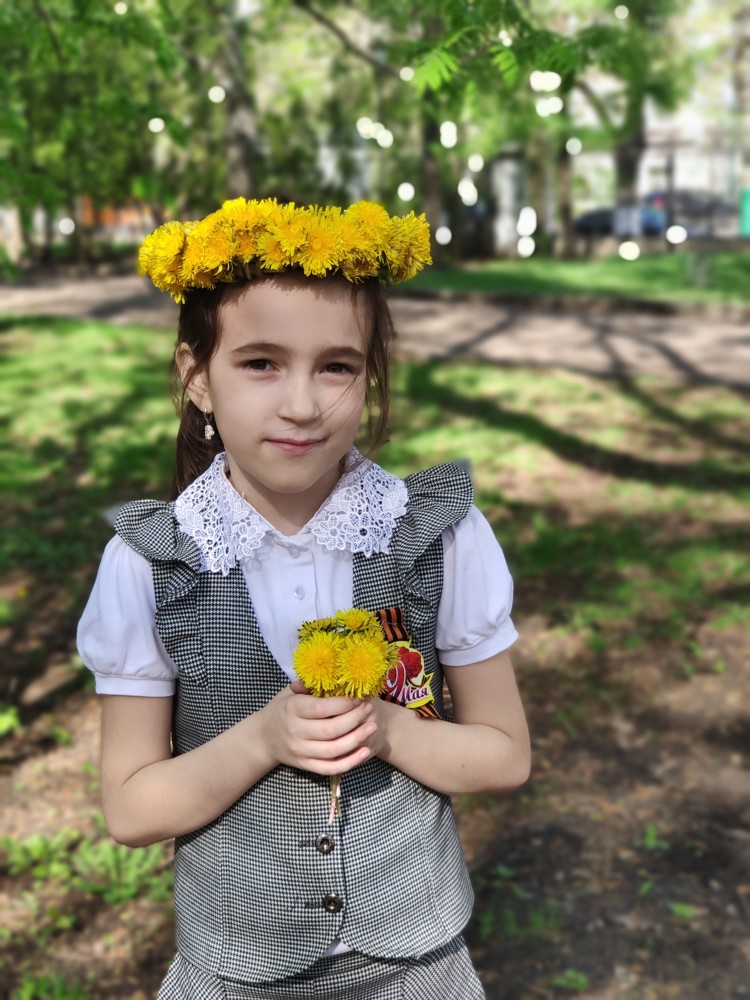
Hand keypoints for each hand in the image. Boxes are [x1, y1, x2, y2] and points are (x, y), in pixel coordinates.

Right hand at [258, 682, 377, 775]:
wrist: (263, 738)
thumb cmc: (283, 709)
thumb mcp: (290, 693)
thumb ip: (310, 686)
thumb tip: (334, 672)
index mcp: (292, 709)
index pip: (321, 708)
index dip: (344, 703)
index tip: (359, 697)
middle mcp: (295, 732)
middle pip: (330, 730)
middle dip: (354, 719)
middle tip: (369, 709)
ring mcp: (300, 751)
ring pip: (333, 750)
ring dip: (356, 740)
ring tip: (372, 727)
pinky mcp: (305, 766)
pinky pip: (330, 768)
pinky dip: (349, 762)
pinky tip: (364, 752)